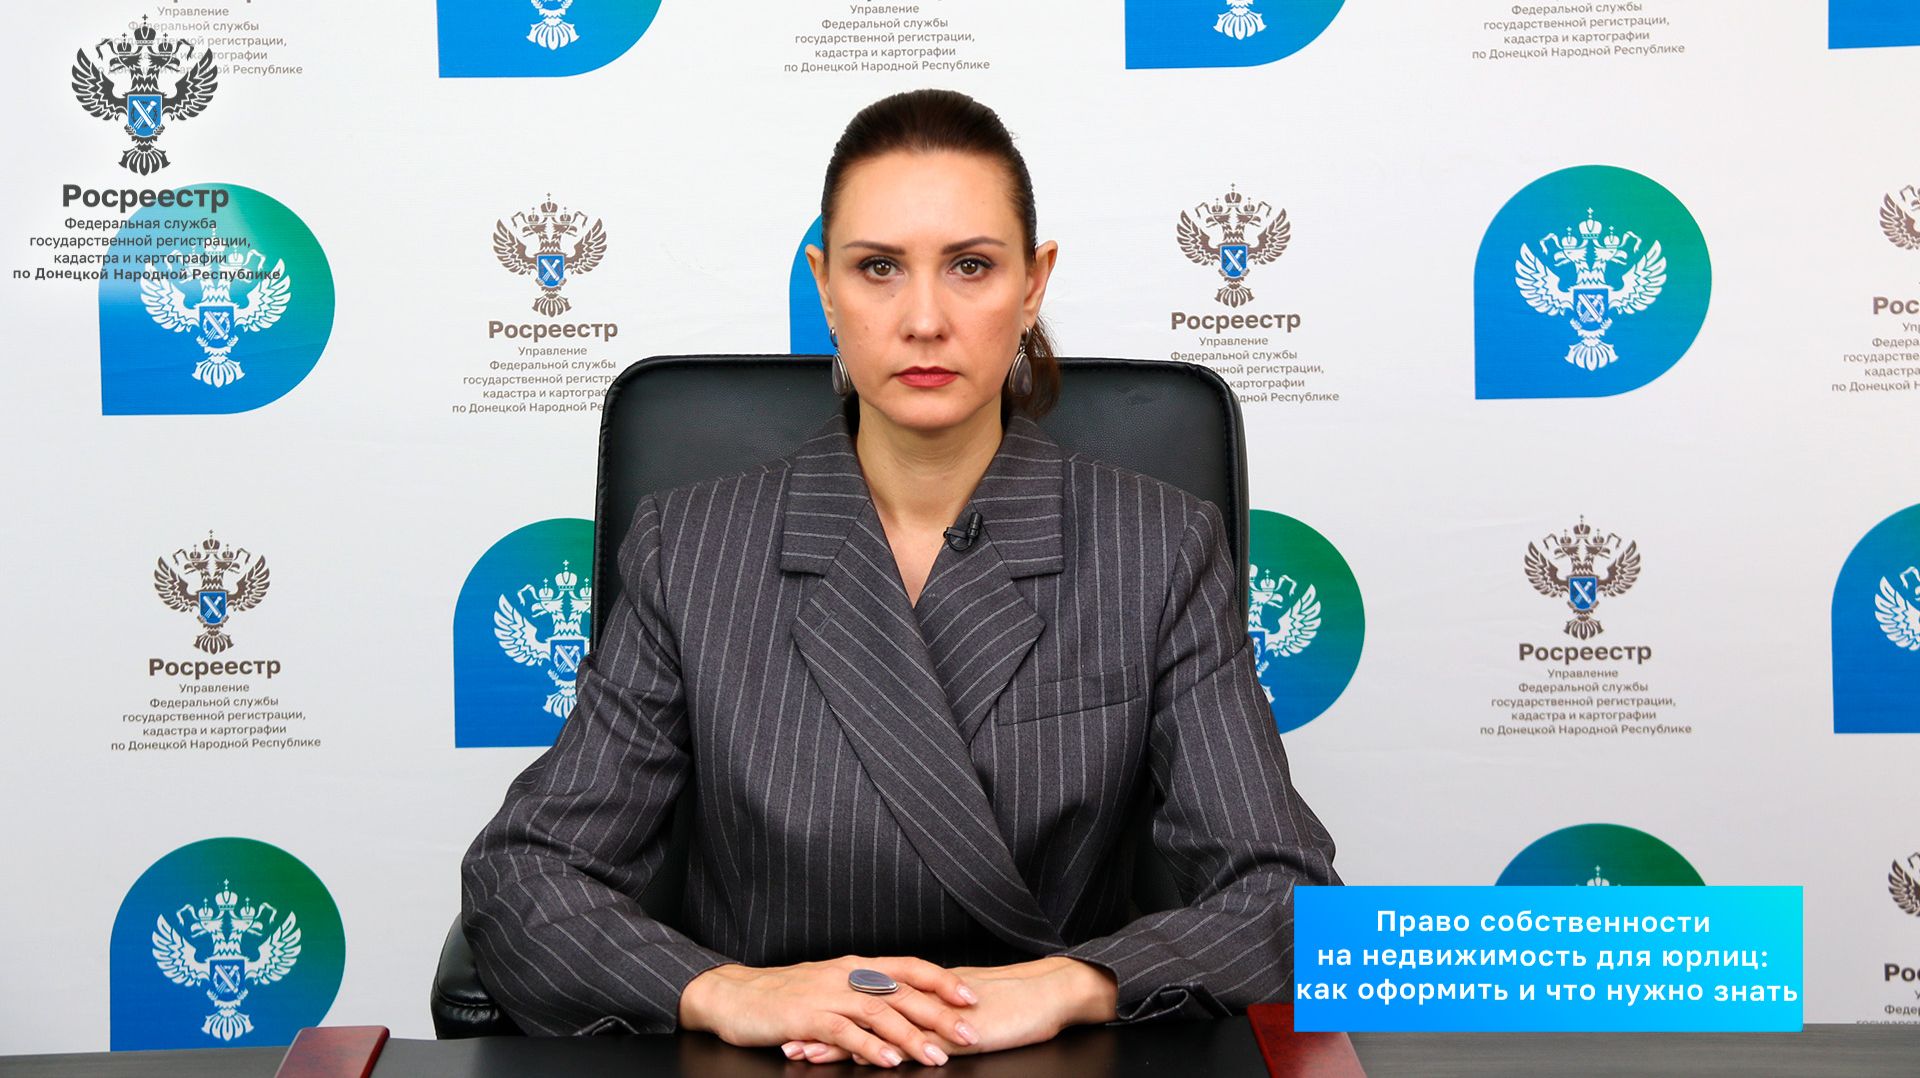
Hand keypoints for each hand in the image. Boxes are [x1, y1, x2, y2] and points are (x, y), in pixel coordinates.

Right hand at [677, 954, 980, 1066]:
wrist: (734, 994)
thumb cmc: (784, 995)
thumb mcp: (830, 987)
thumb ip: (863, 994)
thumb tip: (903, 1006)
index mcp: (856, 967)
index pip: (910, 968)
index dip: (943, 980)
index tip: (972, 997)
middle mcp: (847, 975)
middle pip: (903, 992)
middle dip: (939, 1014)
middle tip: (969, 1034)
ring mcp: (826, 994)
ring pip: (879, 1013)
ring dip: (911, 1036)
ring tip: (936, 1057)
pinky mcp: (806, 1016)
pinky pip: (844, 1033)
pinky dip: (869, 1048)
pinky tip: (888, 1062)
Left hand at [780, 955, 1117, 1063]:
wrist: (1048, 994)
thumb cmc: (1012, 1004)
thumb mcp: (964, 1007)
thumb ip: (936, 1011)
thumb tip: (914, 1022)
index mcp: (920, 990)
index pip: (865, 999)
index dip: (831, 1010)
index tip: (798, 1019)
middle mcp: (920, 997)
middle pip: (858, 1011)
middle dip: (821, 1025)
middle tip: (785, 1037)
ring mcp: (932, 1013)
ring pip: (874, 1026)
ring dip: (838, 1042)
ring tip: (803, 1054)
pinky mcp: (950, 1031)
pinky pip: (908, 1042)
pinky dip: (881, 1053)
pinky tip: (860, 1064)